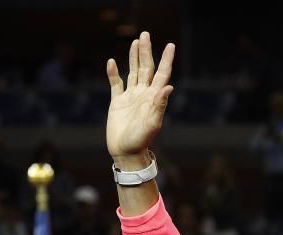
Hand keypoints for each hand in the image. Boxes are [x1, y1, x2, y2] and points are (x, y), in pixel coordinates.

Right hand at [106, 31, 175, 166]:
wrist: (126, 152)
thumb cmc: (141, 140)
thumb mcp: (152, 123)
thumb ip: (160, 105)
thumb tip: (168, 87)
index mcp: (153, 97)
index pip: (161, 74)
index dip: (166, 60)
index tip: (170, 45)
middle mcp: (143, 94)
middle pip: (146, 68)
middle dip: (146, 51)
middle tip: (145, 34)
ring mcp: (131, 97)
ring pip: (133, 72)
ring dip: (134, 57)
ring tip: (135, 42)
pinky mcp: (118, 102)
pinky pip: (116, 84)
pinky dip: (114, 73)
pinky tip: (112, 62)